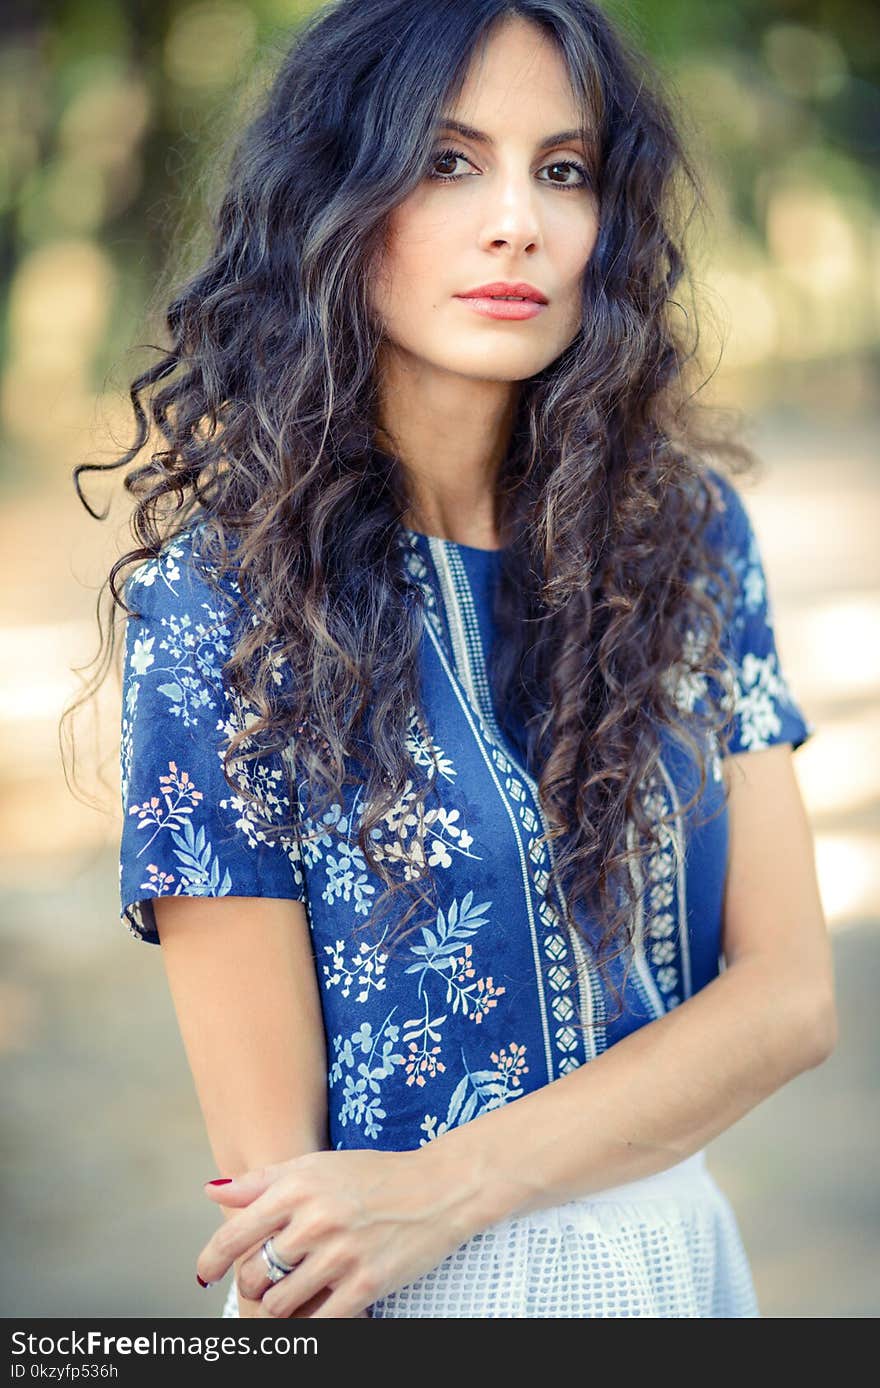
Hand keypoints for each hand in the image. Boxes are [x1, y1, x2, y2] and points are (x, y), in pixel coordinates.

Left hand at [196, 1146, 479, 1317]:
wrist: (437, 1188)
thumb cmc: (372, 1174)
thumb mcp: (315, 1166)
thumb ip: (262, 1180)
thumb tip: (212, 1191)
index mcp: (297, 1187)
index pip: (234, 1235)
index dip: (211, 1261)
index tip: (205, 1274)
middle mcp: (314, 1220)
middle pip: (253, 1275)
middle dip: (251, 1284)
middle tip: (264, 1281)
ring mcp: (341, 1255)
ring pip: (280, 1304)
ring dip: (279, 1306)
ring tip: (293, 1294)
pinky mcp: (366, 1284)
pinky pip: (318, 1323)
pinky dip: (309, 1324)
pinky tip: (315, 1311)